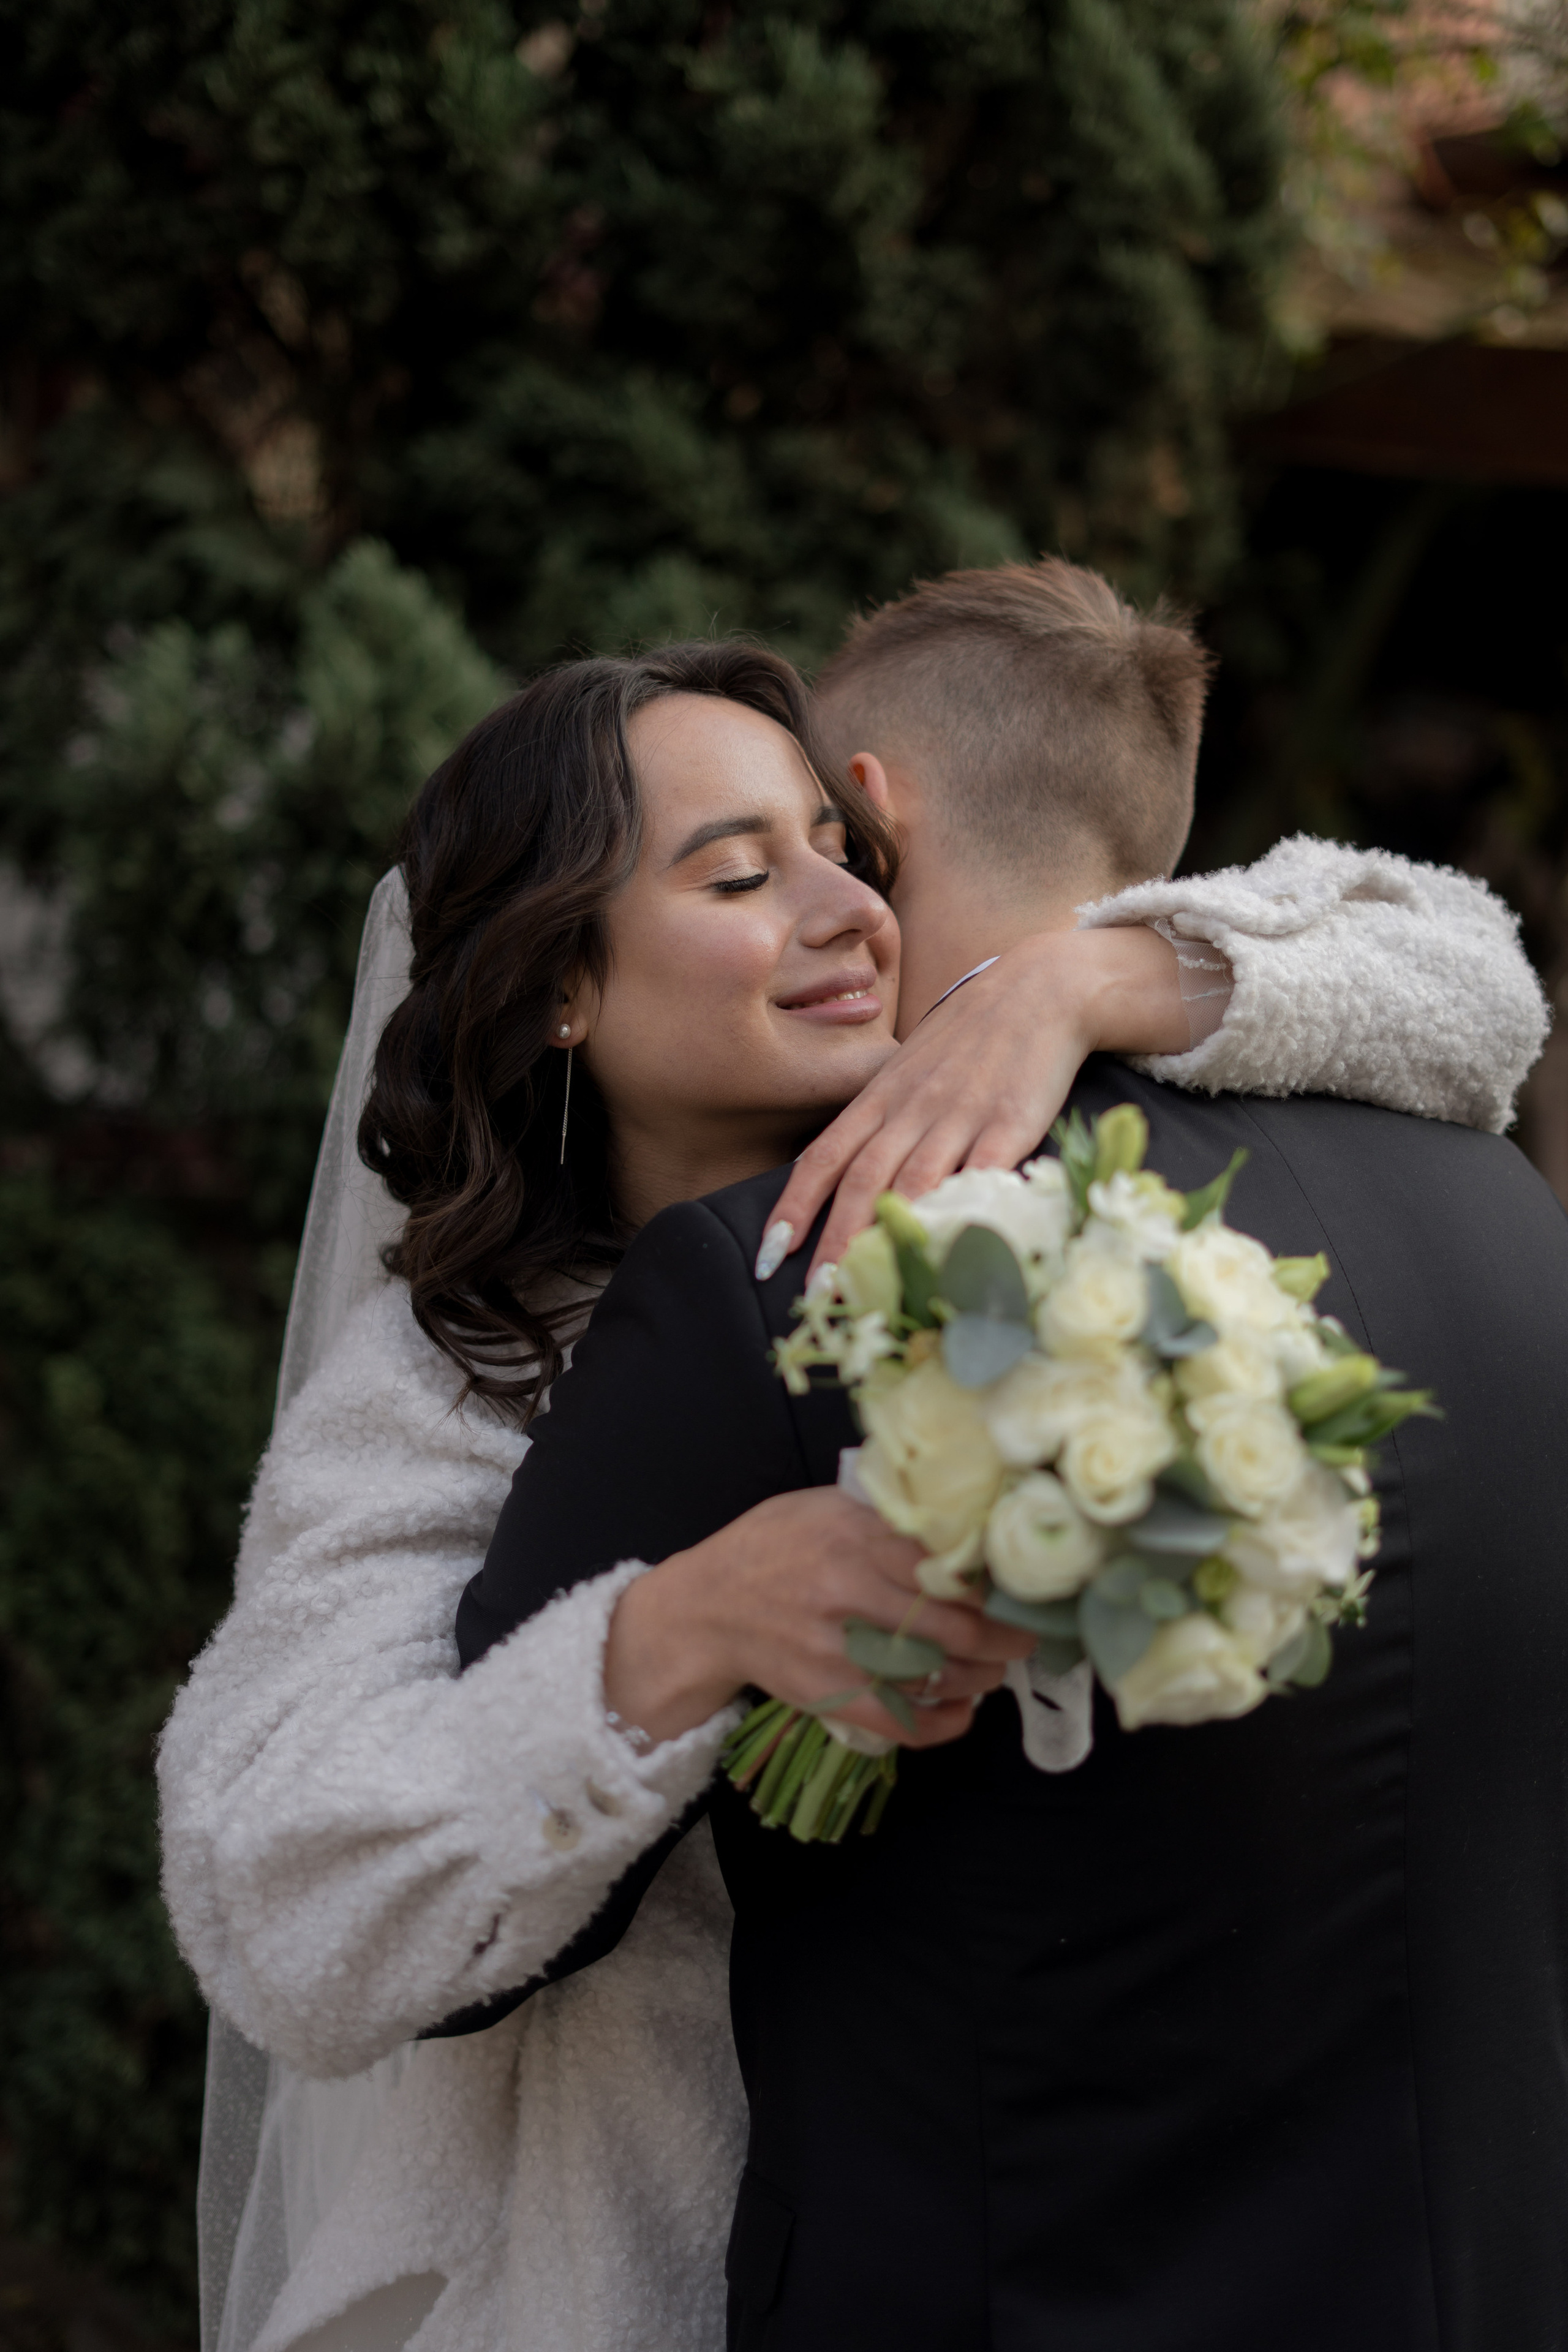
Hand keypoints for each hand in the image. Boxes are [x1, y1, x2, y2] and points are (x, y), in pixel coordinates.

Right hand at [602, 1487, 1035, 1749]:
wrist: (706, 1609)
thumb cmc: (770, 1548)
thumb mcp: (822, 1507)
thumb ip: (884, 1516)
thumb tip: (958, 1524)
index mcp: (855, 1538)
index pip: (949, 1565)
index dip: (994, 1583)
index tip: (1019, 1588)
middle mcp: (850, 1593)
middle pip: (956, 1625)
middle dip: (1006, 1637)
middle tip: (1026, 1636)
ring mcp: (840, 1651)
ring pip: (937, 1675)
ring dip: (982, 1677)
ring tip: (994, 1669)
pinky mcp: (830, 1695)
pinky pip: (904, 1722)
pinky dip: (946, 1722)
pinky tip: (963, 1711)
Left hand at [762, 924, 1192, 1282]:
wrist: (1039, 989)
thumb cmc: (968, 1040)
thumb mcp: (909, 1074)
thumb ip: (880, 1124)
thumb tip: (847, 1186)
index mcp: (880, 1099)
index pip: (823, 1158)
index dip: (793, 1208)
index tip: (768, 1255)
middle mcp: (911, 1109)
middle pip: (862, 1180)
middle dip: (834, 1241)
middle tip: (814, 1296)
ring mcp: (961, 1117)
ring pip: (914, 1183)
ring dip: (888, 1238)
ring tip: (870, 1290)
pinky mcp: (1012, 1124)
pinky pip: (982, 1175)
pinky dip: (962, 1214)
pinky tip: (949, 1253)